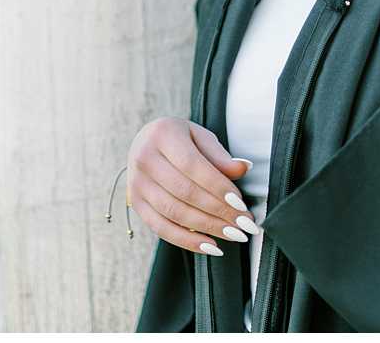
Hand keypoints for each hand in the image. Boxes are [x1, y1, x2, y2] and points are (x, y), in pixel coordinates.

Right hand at [125, 117, 257, 255]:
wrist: (146, 141)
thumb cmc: (179, 138)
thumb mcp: (200, 136)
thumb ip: (220, 155)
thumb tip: (243, 169)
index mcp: (163, 135)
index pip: (193, 166)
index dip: (218, 186)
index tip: (241, 203)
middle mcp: (144, 159)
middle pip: (184, 192)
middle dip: (218, 211)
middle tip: (244, 224)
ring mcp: (136, 184)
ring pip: (174, 213)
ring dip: (206, 228)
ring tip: (233, 234)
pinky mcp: (135, 204)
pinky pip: (160, 228)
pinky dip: (186, 240)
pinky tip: (209, 245)